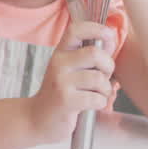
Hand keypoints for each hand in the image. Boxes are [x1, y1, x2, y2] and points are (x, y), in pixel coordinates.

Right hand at [26, 20, 116, 143]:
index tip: (109, 37)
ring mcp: (61, 82)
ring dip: (105, 89)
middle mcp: (58, 64)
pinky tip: (91, 106)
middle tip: (104, 76)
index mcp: (60, 53)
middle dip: (108, 66)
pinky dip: (100, 103)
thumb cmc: (59, 95)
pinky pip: (97, 98)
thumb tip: (111, 42)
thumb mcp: (67, 70)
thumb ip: (86, 57)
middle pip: (95, 53)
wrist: (36, 120)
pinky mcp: (65, 101)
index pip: (77, 29)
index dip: (97, 29)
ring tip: (97, 94)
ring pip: (99, 78)